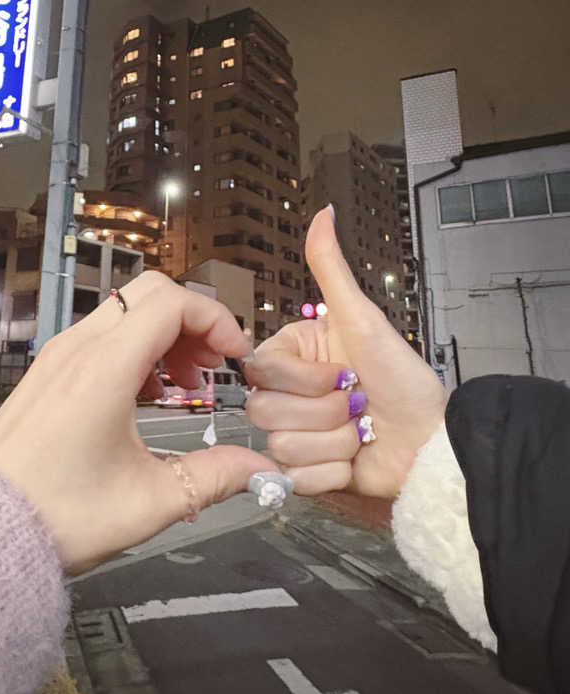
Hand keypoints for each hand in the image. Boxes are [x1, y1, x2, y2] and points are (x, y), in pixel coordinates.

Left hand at [0, 271, 274, 573]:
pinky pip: (101, 334)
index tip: (234, 356)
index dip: (215, 319)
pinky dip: (135, 346)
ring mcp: (58, 356)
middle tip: (213, 363)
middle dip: (192, 319)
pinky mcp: (47, 372)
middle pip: (149, 293)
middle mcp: (78, 349)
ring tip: (184, 382)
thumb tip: (260, 471)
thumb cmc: (54, 515)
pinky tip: (146, 393)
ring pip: (124, 311)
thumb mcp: (150, 502)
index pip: (172, 303)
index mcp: (105, 368)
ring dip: (164, 333)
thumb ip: (215, 477)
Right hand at [246, 206, 446, 498]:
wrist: (433, 439)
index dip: (303, 380)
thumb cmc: (403, 379)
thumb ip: (331, 268)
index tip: (340, 373)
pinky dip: (333, 471)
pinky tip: (353, 458)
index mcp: (291, 357)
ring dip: (334, 441)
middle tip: (357, 402)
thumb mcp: (363, 319)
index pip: (261, 371)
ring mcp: (294, 436)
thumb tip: (322, 214)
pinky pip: (295, 480)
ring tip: (360, 430)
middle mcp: (287, 396)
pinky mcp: (305, 475)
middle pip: (264, 411)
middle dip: (324, 411)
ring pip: (282, 446)